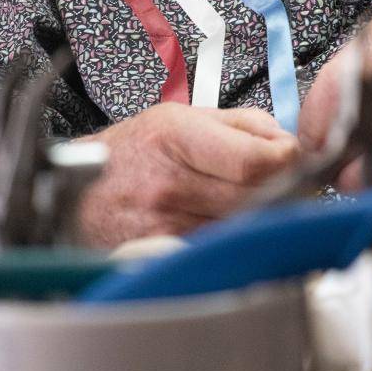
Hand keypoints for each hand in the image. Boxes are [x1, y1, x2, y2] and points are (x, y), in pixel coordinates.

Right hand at [78, 103, 299, 247]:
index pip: (253, 162)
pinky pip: (220, 247)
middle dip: (282, 190)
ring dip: (260, 216)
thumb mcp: (183, 116)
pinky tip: (228, 225)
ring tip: (252, 200)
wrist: (78, 194)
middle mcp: (170, 184)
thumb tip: (289, 144)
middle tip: (286, 182)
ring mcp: (166, 225)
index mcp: (176, 137)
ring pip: (243, 226)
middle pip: (256, 198)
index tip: (293, 159)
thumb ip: (245, 125)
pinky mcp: (166, 254)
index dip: (286, 161)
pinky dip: (234, 238)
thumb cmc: (133, 153)